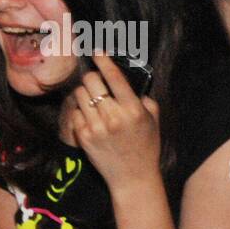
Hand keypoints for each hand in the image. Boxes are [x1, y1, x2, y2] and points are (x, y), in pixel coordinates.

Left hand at [66, 53, 160, 194]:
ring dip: (85, 94)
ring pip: (80, 95)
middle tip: (97, 84)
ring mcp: (96, 127)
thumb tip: (131, 85)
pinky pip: (75, 113)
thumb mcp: (153, 122)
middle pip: (91, 82)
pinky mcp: (83, 137)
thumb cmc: (146, 148)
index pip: (114, 78)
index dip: (104, 60)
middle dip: (93, 79)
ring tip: (94, 103)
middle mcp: (113, 116)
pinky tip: (91, 120)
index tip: (97, 50)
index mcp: (133, 110)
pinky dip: (81, 112)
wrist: (133, 177)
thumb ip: (144, 100)